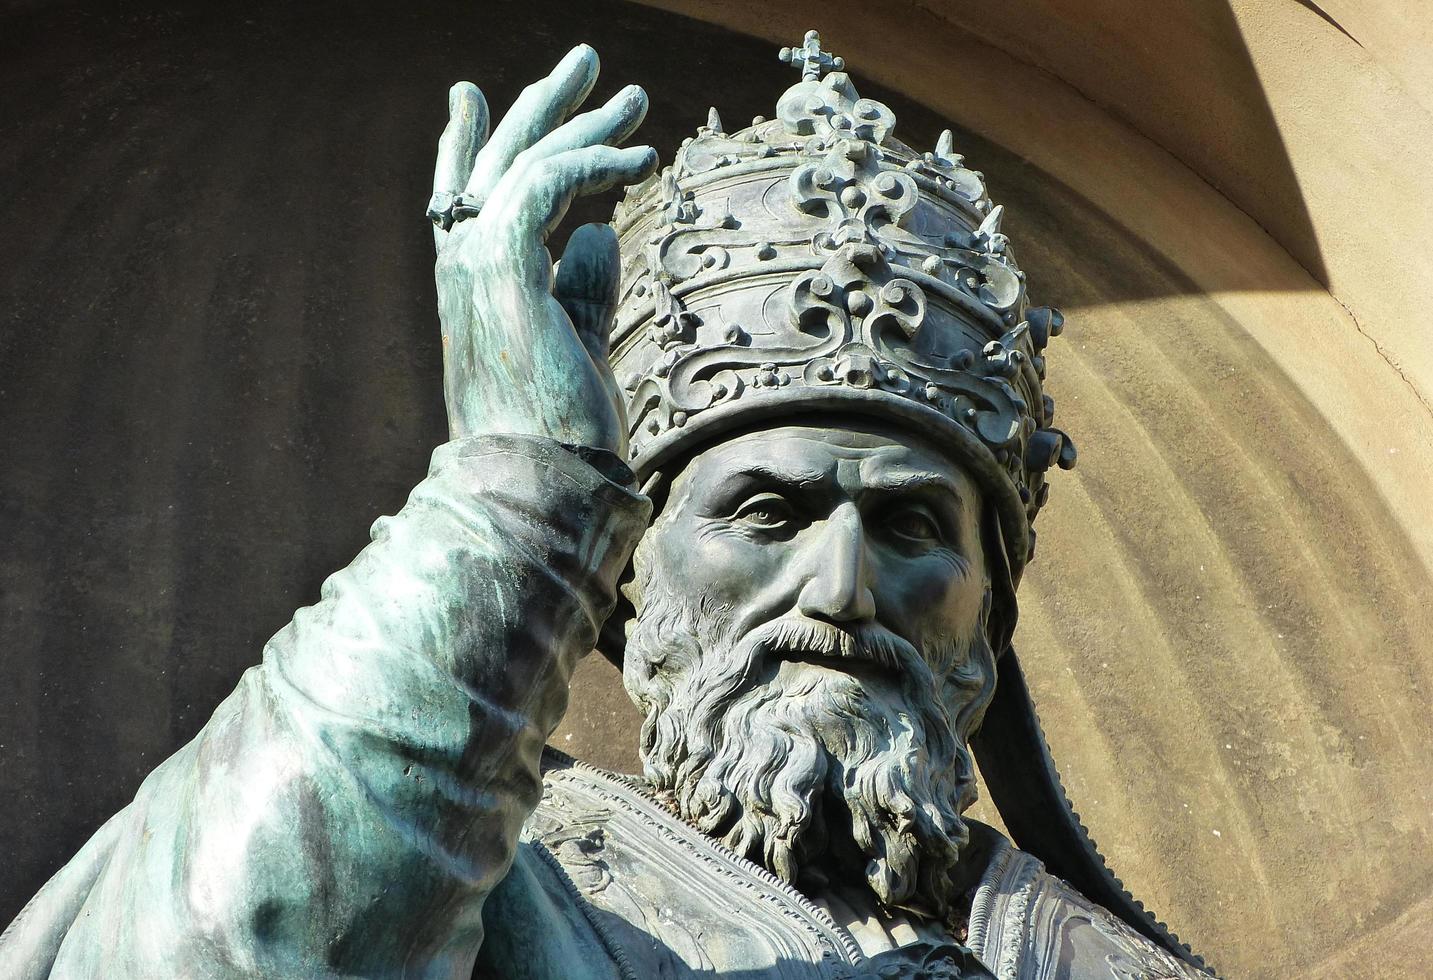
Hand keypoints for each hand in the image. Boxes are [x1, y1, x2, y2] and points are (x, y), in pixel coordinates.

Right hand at [427, 45, 655, 453]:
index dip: (470, 142)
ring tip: (636, 97)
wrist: (540, 482)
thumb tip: (600, 230)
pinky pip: (544, 185)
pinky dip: (592, 162)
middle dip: (546, 106)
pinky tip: (642, 160)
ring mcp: (477, 265)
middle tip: (588, 61)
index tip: (470, 95)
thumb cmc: (559, 430)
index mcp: (477, 284)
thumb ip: (583, 288)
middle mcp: (466, 266)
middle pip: (500, 161)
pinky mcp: (504, 269)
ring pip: (525, 162)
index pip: (469, 196)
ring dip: (583, 122)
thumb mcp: (577, 342)